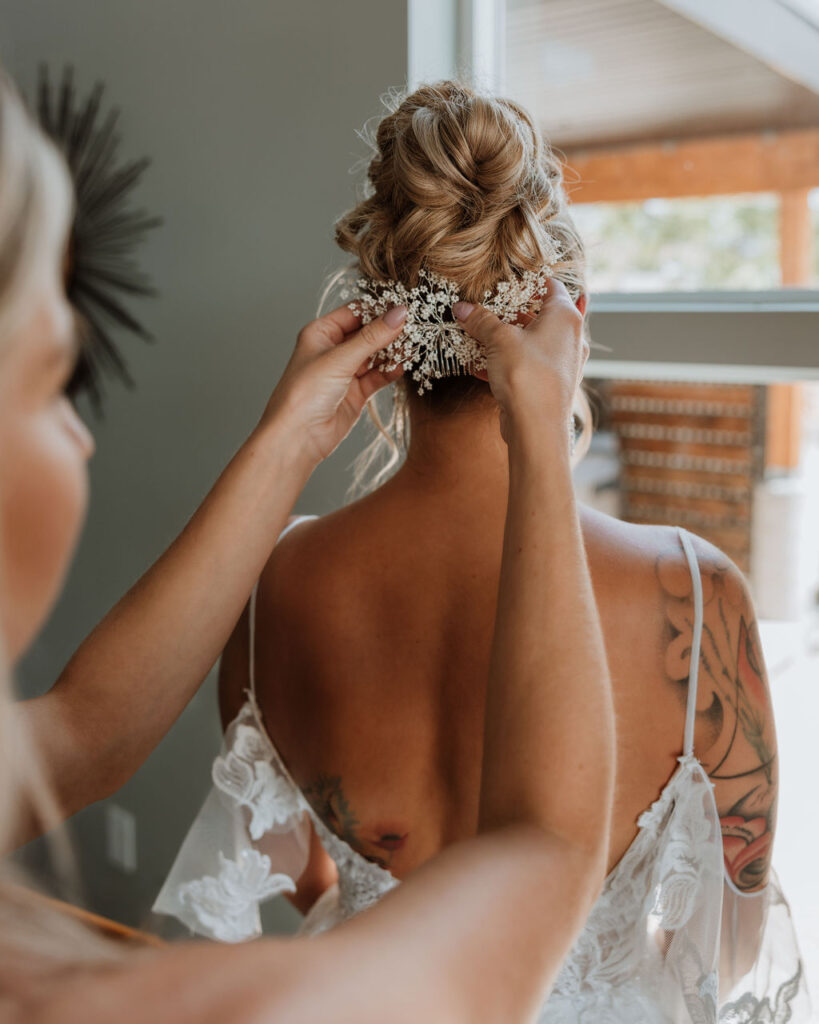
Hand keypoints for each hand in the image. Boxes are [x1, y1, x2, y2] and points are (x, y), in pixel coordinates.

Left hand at [260, 304, 406, 463]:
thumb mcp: (340, 358)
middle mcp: (333, 350)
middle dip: (389, 331)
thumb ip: (372, 337)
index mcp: (321, 333)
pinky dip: (390, 371)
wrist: (297, 437)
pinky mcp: (356, 393)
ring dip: (393, 351)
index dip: (379, 309)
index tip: (404, 307)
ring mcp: (345, 372)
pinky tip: (403, 365)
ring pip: (375, 355)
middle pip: (368, 333)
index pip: (356, 312)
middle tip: (415, 325)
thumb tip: (399, 314)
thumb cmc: (304, 394)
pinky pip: (378, 376)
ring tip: (413, 344)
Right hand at [453, 280, 587, 445]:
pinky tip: (479, 366)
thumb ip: (481, 321)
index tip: (500, 284)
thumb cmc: (527, 377)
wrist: (537, 429)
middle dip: (506, 313)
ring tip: (475, 338)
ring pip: (529, 341)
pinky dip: (505, 362)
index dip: (524, 281)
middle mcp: (569, 337)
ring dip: (502, 340)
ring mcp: (561, 362)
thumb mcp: (499, 340)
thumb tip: (462, 308)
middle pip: (536, 314)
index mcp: (565, 317)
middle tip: (482, 310)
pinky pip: (526, 364)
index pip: (549, 285)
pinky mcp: (549, 384)